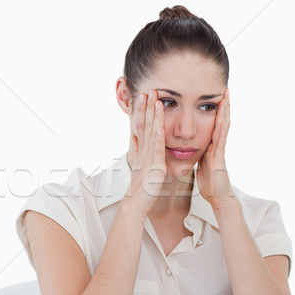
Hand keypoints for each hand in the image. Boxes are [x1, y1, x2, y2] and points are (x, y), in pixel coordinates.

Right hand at [125, 89, 165, 216]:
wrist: (135, 204)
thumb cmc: (141, 188)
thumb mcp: (140, 166)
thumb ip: (139, 151)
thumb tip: (134, 139)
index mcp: (143, 151)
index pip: (143, 127)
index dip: (144, 111)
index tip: (145, 97)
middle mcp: (144, 152)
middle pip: (145, 126)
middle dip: (146, 108)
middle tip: (148, 91)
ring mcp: (148, 158)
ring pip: (151, 133)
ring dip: (153, 117)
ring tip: (155, 101)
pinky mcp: (154, 167)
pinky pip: (156, 149)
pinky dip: (157, 137)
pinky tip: (160, 126)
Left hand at [196, 88, 233, 210]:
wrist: (217, 198)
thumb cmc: (209, 183)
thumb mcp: (201, 163)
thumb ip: (200, 153)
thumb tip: (192, 146)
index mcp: (211, 145)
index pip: (213, 123)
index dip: (214, 109)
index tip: (214, 95)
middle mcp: (217, 145)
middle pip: (220, 121)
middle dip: (223, 105)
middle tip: (225, 89)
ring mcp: (220, 151)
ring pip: (223, 127)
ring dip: (225, 112)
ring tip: (227, 97)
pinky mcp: (219, 159)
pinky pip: (221, 142)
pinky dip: (222, 130)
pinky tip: (224, 120)